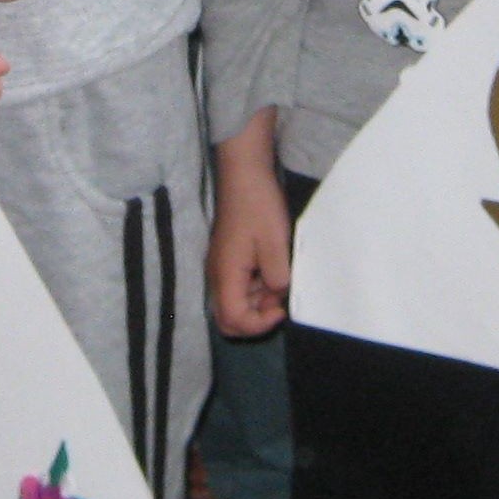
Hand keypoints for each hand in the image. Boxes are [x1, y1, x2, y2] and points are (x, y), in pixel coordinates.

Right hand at [211, 118, 292, 336]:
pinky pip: (239, 287)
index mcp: (225, 275)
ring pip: (235, 304)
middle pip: (228, 319)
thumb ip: (277, 278)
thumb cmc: (259, 206)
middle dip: (255, 319)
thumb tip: (278, 295)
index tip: (281, 308)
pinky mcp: (228, 260)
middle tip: (279, 301)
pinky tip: (273, 269)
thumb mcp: (276, 244)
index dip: (259, 324)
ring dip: (258, 303)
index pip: (233, 320)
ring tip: (280, 280)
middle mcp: (217, 277)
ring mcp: (221, 269)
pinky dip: (256, 288)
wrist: (245, 175)